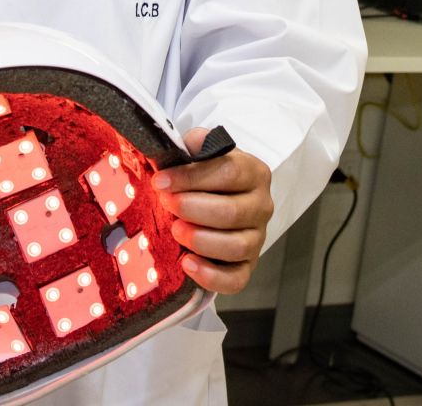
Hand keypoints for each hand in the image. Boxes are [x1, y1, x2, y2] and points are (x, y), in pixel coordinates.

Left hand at [153, 127, 273, 293]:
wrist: (216, 199)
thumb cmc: (205, 177)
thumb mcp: (201, 153)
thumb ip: (197, 144)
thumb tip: (192, 143)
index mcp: (254, 173)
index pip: (229, 172)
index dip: (192, 177)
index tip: (161, 181)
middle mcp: (261, 206)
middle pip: (232, 212)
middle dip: (193, 208)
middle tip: (166, 204)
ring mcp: (256, 238)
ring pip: (237, 246)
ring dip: (201, 240)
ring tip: (176, 230)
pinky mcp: (246, 266)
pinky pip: (236, 279)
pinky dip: (211, 276)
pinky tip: (187, 264)